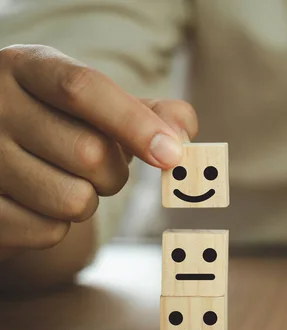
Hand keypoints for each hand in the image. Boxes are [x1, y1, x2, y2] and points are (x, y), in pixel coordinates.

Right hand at [0, 45, 197, 258]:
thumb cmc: (61, 127)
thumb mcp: (99, 107)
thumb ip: (149, 112)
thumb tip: (185, 132)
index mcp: (27, 67)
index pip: (83, 89)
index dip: (135, 124)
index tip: (173, 154)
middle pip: (89, 153)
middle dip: (115, 172)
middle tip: (102, 167)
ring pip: (72, 200)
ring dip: (88, 200)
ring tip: (65, 181)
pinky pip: (48, 232)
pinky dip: (58, 225)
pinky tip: (38, 203)